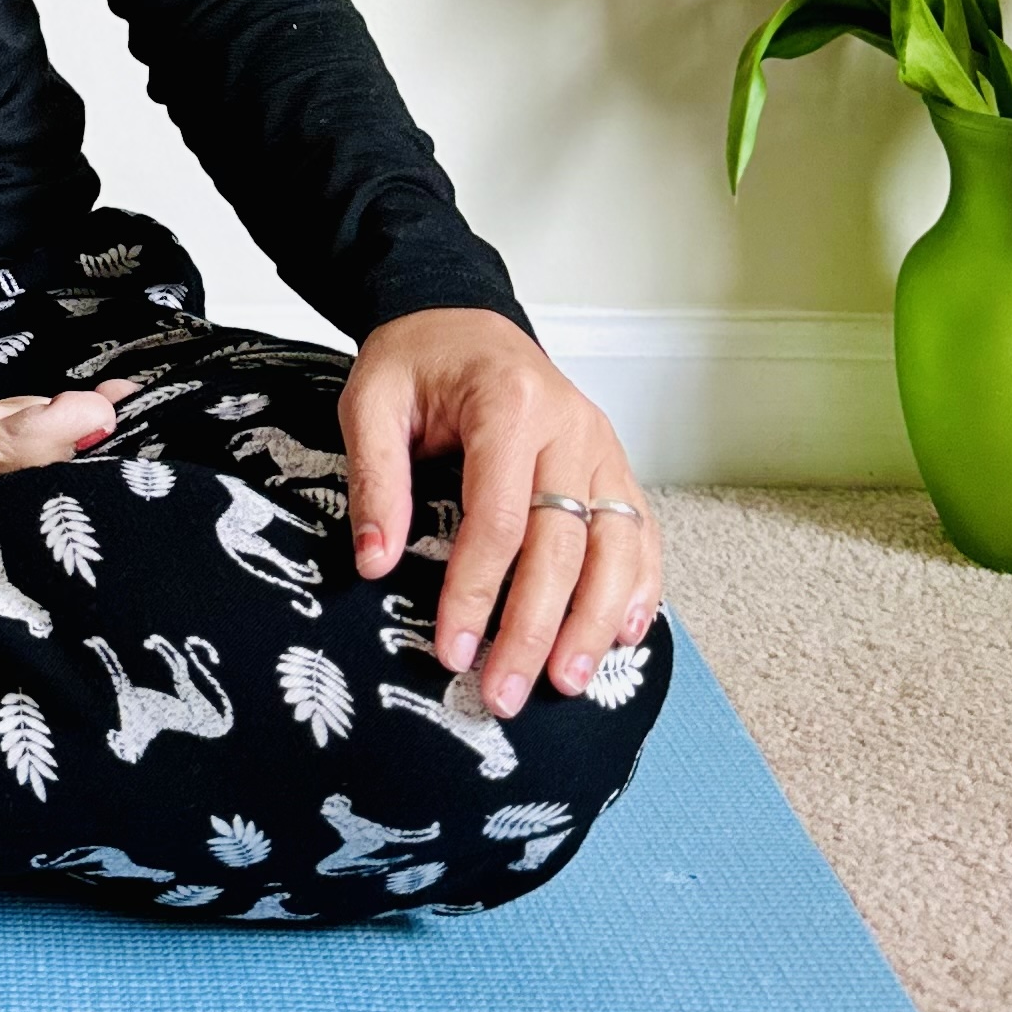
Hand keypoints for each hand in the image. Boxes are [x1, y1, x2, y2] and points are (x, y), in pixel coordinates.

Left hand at [337, 309, 658, 718]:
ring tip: (569, 681)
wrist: (462, 319)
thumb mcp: (371, 400)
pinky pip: (640, 533)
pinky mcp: (613, 466)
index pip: (499, 519)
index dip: (476, 591)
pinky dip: (639, 587)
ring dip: (596, 621)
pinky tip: (623, 635)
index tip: (452, 649)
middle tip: (505, 692)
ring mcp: (601, 447)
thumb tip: (375, 562)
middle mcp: (570, 427)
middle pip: (564, 545)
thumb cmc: (418, 361)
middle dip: (535, 627)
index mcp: (509, 406)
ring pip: (617, 546)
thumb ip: (374, 478)